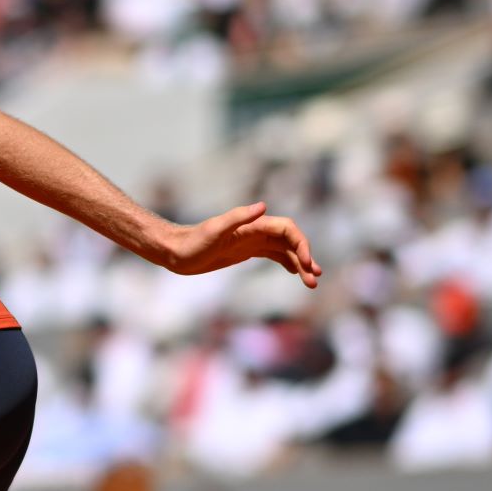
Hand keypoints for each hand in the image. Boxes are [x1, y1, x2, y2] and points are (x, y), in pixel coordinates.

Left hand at [154, 203, 320, 287]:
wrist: (176, 251)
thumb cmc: (193, 242)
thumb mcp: (215, 230)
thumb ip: (239, 217)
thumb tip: (263, 206)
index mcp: (253, 224)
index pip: (287, 230)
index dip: (301, 244)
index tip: (306, 264)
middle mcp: (256, 230)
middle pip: (290, 241)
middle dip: (305, 258)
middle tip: (315, 279)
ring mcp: (252, 241)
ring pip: (285, 251)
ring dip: (300, 264)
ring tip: (312, 283)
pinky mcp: (246, 252)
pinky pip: (273, 255)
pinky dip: (287, 263)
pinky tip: (296, 273)